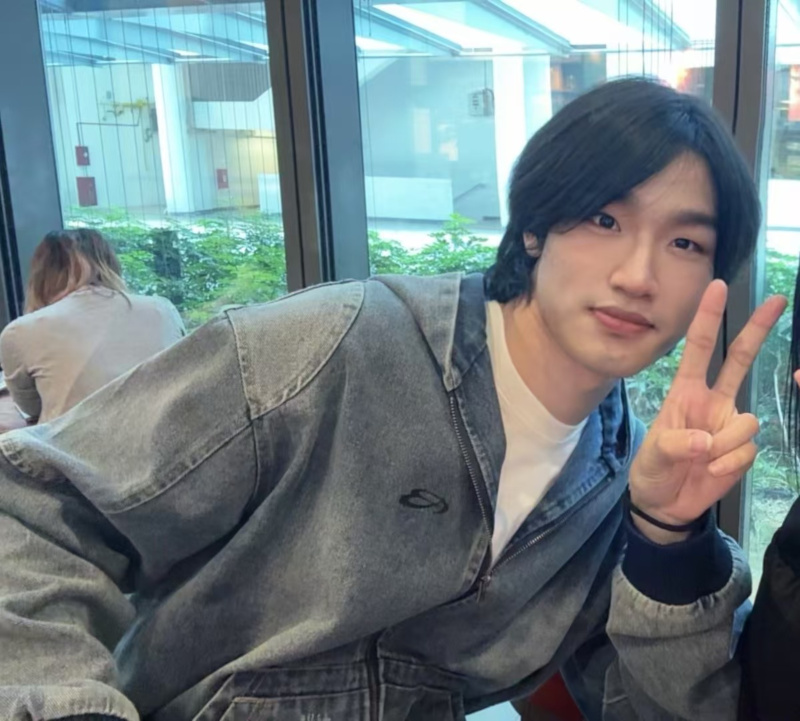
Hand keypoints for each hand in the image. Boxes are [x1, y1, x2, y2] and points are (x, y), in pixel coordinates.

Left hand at [629, 280, 786, 543]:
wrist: (665, 505)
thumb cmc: (653, 470)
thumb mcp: (653, 456)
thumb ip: (676, 445)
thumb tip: (707, 440)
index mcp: (685, 392)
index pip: (699, 349)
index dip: (708, 318)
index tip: (717, 286)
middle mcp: (712, 401)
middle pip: (740, 360)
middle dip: (758, 329)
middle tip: (777, 299)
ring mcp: (730, 424)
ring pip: (747, 421)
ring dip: (723, 446)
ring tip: (700, 460)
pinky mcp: (743, 449)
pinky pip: (747, 450)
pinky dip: (728, 465)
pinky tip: (711, 472)